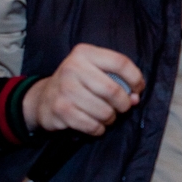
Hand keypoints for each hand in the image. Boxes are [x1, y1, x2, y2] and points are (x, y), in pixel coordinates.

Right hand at [22, 43, 144, 135]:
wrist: (44, 99)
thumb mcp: (95, 71)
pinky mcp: (61, 110)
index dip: (135, 79)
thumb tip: (134, 98)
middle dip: (124, 104)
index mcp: (85, 53)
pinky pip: (92, 125)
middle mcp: (73, 67)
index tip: (137, 90)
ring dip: (110, 118)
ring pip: (104, 111)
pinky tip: (94, 124)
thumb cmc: (78, 84)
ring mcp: (65, 89)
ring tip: (105, 115)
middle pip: (113, 90)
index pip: (120, 62)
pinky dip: (98, 128)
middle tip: (122, 107)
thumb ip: (119, 80)